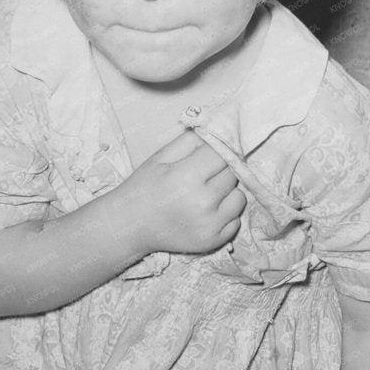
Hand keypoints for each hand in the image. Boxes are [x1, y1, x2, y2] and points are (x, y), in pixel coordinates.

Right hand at [110, 129, 244, 256]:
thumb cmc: (144, 186)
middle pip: (232, 173)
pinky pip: (236, 219)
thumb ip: (191, 140)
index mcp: (187, 177)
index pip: (223, 153)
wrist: (130, 225)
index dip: (215, 151)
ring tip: (204, 193)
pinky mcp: (215, 241)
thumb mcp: (161, 156)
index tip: (207, 155)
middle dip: (220, 170)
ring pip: (239, 196)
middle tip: (200, 175)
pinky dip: (225, 213)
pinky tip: (205, 211)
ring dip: (226, 192)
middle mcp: (203, 202)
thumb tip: (220, 128)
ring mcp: (211, 225)